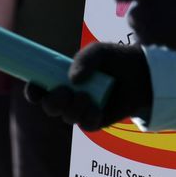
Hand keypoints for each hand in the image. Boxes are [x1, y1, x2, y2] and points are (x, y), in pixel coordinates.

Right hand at [23, 42, 152, 130]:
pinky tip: (96, 109)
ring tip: (86, 97)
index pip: (40, 89)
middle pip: (49, 107)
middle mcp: (69, 96)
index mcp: (63, 79)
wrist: (142, 73)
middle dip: (52, 102)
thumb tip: (73, 79)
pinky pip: (86, 125)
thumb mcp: (99, 52)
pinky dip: (88, 117)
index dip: (33, 91)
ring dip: (72, 108)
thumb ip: (85, 58)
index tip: (35, 87)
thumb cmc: (116, 59)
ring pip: (66, 117)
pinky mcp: (97, 120)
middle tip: (64, 92)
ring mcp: (82, 109)